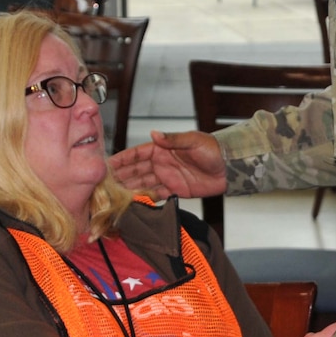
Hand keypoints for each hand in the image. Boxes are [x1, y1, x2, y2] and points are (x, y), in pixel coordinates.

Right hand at [108, 130, 227, 199]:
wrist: (229, 167)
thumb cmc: (213, 149)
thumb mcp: (193, 141)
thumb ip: (172, 140)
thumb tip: (153, 133)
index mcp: (162, 149)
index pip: (137, 154)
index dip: (122, 159)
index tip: (108, 165)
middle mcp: (162, 163)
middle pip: (136, 170)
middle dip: (121, 176)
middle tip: (105, 185)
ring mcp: (167, 177)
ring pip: (143, 183)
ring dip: (129, 189)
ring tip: (114, 196)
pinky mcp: (175, 190)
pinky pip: (156, 195)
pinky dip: (145, 198)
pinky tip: (133, 203)